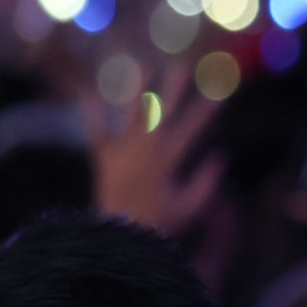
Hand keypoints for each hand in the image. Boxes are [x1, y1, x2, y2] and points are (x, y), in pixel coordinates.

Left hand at [88, 68, 222, 239]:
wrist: (119, 239)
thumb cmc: (160, 226)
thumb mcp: (191, 209)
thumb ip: (206, 182)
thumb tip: (219, 157)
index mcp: (167, 161)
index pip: (191, 128)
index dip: (206, 109)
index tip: (219, 91)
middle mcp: (144, 150)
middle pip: (160, 113)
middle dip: (173, 89)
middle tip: (181, 66)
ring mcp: (122, 152)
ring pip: (130, 115)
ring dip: (136, 90)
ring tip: (142, 67)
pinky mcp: (103, 159)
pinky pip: (97, 133)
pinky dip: (91, 113)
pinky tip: (87, 92)